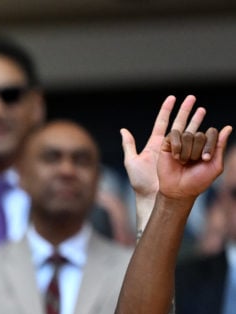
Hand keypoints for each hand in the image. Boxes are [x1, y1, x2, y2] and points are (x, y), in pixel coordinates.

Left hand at [121, 95, 206, 222]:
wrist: (152, 196)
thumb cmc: (141, 182)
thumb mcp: (131, 162)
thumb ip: (128, 145)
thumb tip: (123, 130)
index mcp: (155, 143)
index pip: (162, 122)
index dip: (167, 110)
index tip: (172, 98)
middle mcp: (168, 145)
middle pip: (178, 124)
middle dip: (186, 110)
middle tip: (192, 98)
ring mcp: (178, 152)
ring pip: (189, 131)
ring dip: (196, 120)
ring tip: (202, 109)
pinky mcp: (186, 159)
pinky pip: (195, 145)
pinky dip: (202, 136)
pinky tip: (208, 128)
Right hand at [157, 126, 231, 200]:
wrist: (178, 190)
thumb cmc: (197, 180)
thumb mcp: (215, 165)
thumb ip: (220, 146)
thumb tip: (228, 128)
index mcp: (206, 145)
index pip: (212, 133)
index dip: (209, 145)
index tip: (206, 159)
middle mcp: (194, 141)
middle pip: (199, 135)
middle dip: (197, 151)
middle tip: (192, 162)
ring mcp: (180, 142)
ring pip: (187, 135)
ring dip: (186, 152)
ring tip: (182, 162)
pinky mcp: (167, 144)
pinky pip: (174, 134)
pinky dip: (176, 147)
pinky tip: (175, 157)